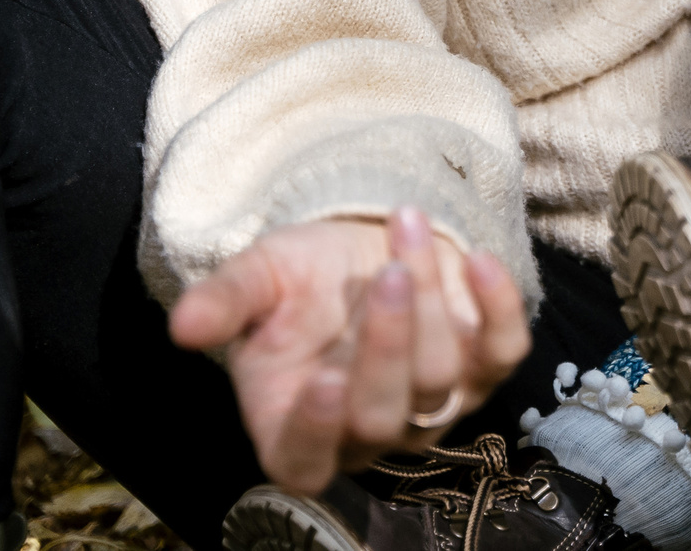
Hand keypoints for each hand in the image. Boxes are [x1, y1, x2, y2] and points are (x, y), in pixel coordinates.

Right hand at [168, 207, 530, 493]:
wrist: (361, 244)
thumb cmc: (299, 278)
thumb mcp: (256, 279)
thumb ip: (223, 303)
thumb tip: (183, 325)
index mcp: (295, 425)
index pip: (306, 463)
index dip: (317, 432)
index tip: (326, 380)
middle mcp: (367, 429)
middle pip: (384, 416)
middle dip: (388, 343)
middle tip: (384, 274)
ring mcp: (433, 404)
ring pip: (442, 375)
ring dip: (427, 294)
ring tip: (404, 226)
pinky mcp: (484, 367)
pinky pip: (507, 353)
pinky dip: (500, 307)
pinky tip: (477, 259)